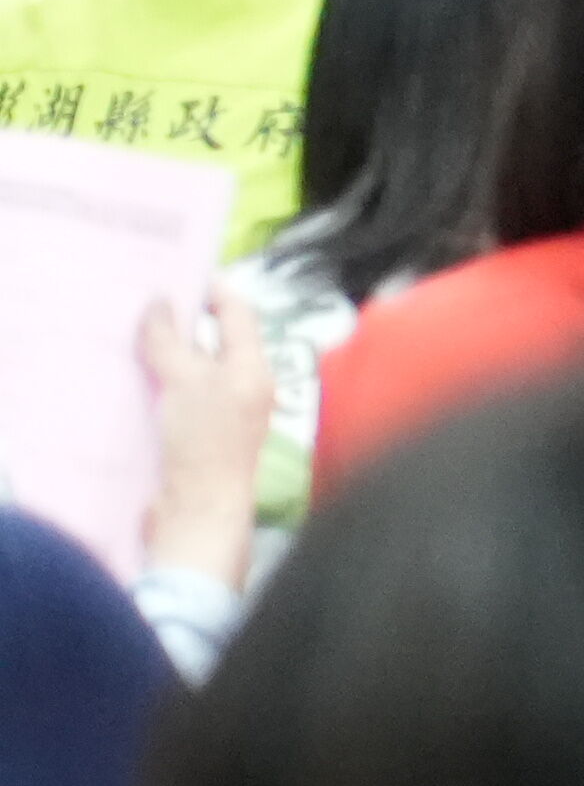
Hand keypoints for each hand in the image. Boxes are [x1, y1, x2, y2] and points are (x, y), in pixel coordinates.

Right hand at [136, 282, 266, 597]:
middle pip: (213, 342)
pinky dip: (157, 385)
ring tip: (128, 338)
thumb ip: (171, 342)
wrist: (198, 513)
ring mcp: (222, 413)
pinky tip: (130, 381)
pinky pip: (177, 398)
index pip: (238, 313)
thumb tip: (158, 304)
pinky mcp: (197, 437)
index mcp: (253, 368)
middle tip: (143, 305)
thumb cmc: (204, 443)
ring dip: (164, 354)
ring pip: (192, 370)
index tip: (182, 272)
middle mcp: (244, 387)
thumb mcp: (187, 382)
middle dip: (181, 323)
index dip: (213, 290)